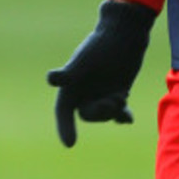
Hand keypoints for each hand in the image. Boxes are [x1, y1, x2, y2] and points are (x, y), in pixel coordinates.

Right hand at [47, 0, 155, 146]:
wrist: (124, 34)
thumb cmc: (100, 44)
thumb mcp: (84, 60)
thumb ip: (69, 74)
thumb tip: (50, 78)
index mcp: (71, 84)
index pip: (64, 111)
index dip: (64, 127)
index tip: (70, 144)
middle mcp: (85, 91)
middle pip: (88, 115)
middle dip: (100, 113)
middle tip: (114, 101)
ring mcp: (101, 92)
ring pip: (105, 114)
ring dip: (113, 111)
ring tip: (122, 96)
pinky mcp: (117, 92)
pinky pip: (119, 112)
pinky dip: (123, 115)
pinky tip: (128, 118)